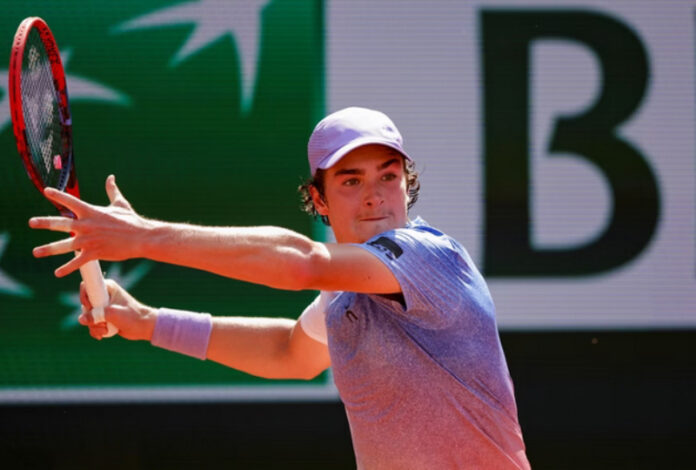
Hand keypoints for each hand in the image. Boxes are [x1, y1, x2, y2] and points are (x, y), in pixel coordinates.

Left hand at [29, 175, 152, 276]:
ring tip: (36, 252)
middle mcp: (86, 225)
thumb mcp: (121, 203)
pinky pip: (77, 262)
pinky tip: (57, 273)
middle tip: (31, 222)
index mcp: (91, 211)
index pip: (70, 201)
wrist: (142, 237)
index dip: (57, 195)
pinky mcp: (94, 253)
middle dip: (44, 222)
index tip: (46, 191)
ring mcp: (89, 240)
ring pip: (64, 245)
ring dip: (48, 249)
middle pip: (60, 223)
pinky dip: (66, 268)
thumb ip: (112, 191)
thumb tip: (110, 177)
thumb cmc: (132, 220)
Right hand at [78, 279, 156, 340]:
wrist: (143, 326)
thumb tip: (81, 319)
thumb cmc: (132, 316)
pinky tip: (102, 334)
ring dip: (94, 326)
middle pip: (85, 305)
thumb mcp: (113, 314)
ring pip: (87, 317)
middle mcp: (103, 296)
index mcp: (107, 287)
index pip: (87, 286)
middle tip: (102, 322)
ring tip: (105, 329)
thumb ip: (96, 315)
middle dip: (90, 317)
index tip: (90, 307)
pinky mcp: (103, 317)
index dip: (85, 298)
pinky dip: (95, 330)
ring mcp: (102, 307)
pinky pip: (91, 324)